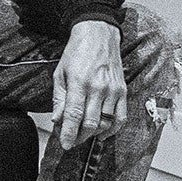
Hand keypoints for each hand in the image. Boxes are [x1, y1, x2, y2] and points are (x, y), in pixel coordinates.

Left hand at [50, 19, 126, 149]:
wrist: (98, 35)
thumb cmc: (76, 53)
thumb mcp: (60, 73)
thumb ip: (59, 99)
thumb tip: (58, 120)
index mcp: (79, 83)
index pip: (74, 115)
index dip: (69, 133)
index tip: (65, 145)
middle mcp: (98, 88)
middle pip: (91, 123)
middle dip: (80, 137)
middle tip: (71, 141)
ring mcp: (113, 90)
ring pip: (106, 123)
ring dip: (94, 134)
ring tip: (83, 135)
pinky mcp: (123, 91)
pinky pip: (121, 117)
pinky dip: (113, 130)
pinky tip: (103, 133)